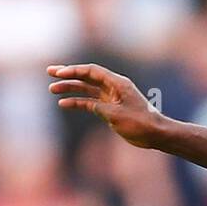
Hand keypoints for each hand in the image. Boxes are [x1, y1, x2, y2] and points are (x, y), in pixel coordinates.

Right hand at [47, 64, 162, 146]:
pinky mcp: (110, 109)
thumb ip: (100, 108)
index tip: (59, 73)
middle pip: (86, 77)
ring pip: (87, 90)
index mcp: (117, 83)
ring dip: (71, 89)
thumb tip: (87, 104)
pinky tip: (65, 104)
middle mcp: (113, 87)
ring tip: (53, 90)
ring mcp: (111, 97)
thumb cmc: (141, 123)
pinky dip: (79, 103)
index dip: (74, 70)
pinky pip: (91, 103)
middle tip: (50, 73)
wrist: (156, 135)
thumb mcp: (117, 116)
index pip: (91, 71)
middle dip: (68, 75)